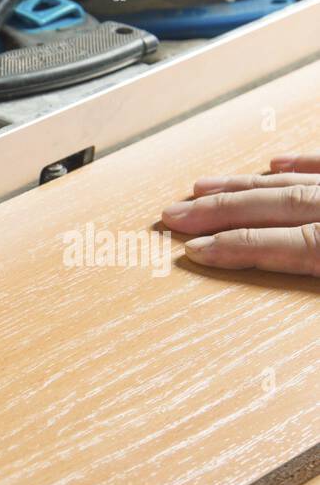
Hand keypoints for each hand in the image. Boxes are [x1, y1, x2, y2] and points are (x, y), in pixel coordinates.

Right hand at [161, 152, 319, 273]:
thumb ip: (310, 268)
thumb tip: (267, 322)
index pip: (279, 245)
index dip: (233, 247)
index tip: (194, 250)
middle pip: (274, 206)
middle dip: (219, 210)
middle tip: (177, 214)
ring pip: (291, 184)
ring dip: (243, 187)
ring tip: (203, 188)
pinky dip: (302, 163)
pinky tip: (277, 162)